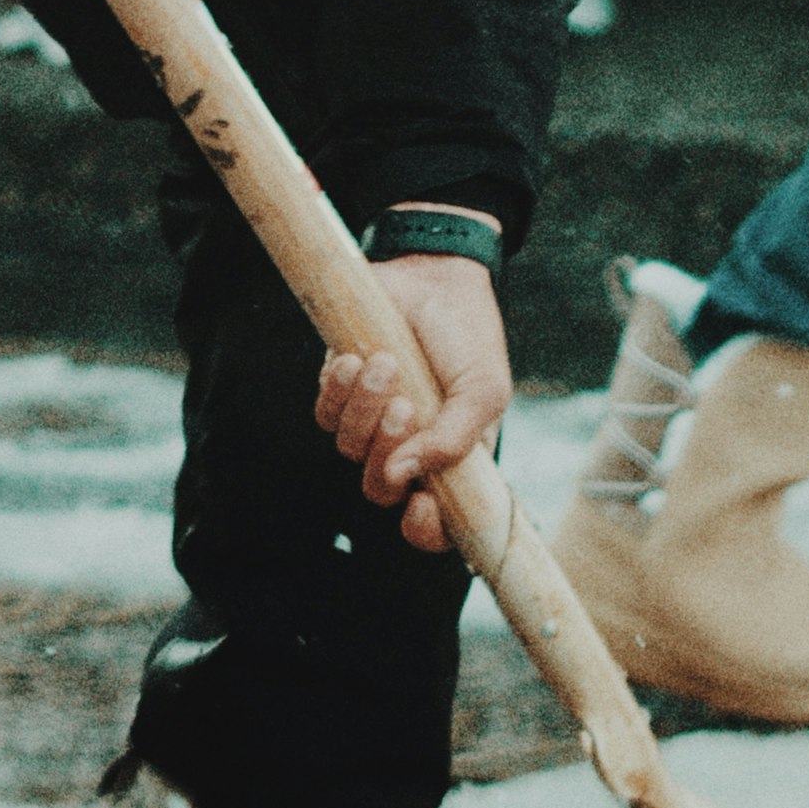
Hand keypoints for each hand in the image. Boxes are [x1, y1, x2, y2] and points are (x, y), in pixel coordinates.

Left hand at [315, 238, 512, 554]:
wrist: (433, 276)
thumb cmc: (467, 336)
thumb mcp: (483, 390)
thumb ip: (454, 441)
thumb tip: (402, 475)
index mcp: (451, 460)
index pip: (434, 523)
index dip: (424, 531)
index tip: (420, 507)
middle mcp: (409, 449)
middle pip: (379, 489)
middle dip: (387, 450)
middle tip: (406, 406)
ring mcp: (371, 423)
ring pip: (348, 449)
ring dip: (365, 408)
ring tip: (387, 362)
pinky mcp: (340, 392)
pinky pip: (324, 414)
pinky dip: (339, 388)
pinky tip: (359, 358)